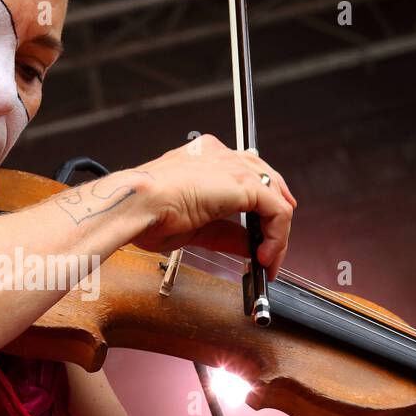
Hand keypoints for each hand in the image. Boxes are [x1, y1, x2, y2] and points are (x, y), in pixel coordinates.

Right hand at [129, 133, 295, 279]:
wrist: (137, 205)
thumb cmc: (148, 212)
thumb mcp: (198, 228)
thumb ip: (227, 233)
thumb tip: (247, 246)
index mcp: (205, 157)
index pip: (246, 172)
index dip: (261, 201)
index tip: (263, 229)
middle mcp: (222, 156)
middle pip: (267, 180)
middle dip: (277, 215)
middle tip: (274, 248)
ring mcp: (234, 166)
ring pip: (275, 196)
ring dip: (277, 233)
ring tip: (267, 259)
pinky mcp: (245, 183)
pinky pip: (277, 210)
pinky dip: (278, 236)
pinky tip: (264, 255)